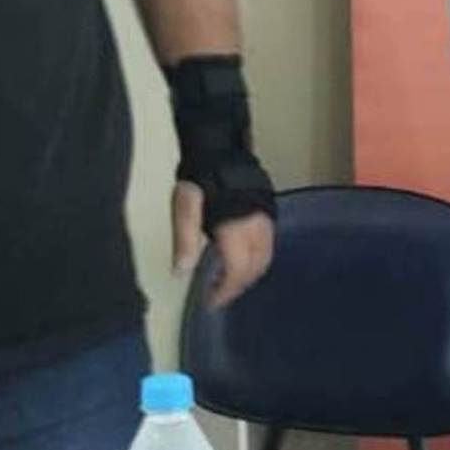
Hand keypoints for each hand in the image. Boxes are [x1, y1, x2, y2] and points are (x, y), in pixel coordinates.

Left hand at [172, 181, 274, 307]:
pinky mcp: (268, 213)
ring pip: (265, 259)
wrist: (220, 148)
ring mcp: (266, 220)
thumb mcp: (184, 207)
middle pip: (254, 269)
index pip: (236, 271)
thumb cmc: (200, 177)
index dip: (224, 291)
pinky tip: (240, 261)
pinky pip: (268, 247)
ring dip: (248, 275)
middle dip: (236, 286)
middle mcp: (256, 227)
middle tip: (217, 295)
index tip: (210, 301)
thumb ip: (184, 240)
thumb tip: (181, 271)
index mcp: (236, 228)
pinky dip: (256, 261)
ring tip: (227, 282)